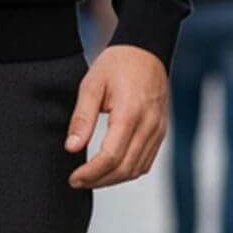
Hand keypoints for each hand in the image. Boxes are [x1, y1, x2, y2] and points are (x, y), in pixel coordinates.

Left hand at [65, 43, 168, 187]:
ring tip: (91, 179)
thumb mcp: (91, 86)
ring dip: (113, 180)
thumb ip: (82, 118)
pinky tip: (110, 170)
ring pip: (137, 169)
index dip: (91, 173)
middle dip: (99, 180)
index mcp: (130, 113)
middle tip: (78, 182)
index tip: (73, 178)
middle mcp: (149, 125)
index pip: (111, 157)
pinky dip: (128, 171)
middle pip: (125, 168)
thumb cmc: (117, 64)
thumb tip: (71, 147)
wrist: (144, 51)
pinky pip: (146, 161)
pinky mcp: (160, 131)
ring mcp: (157, 130)